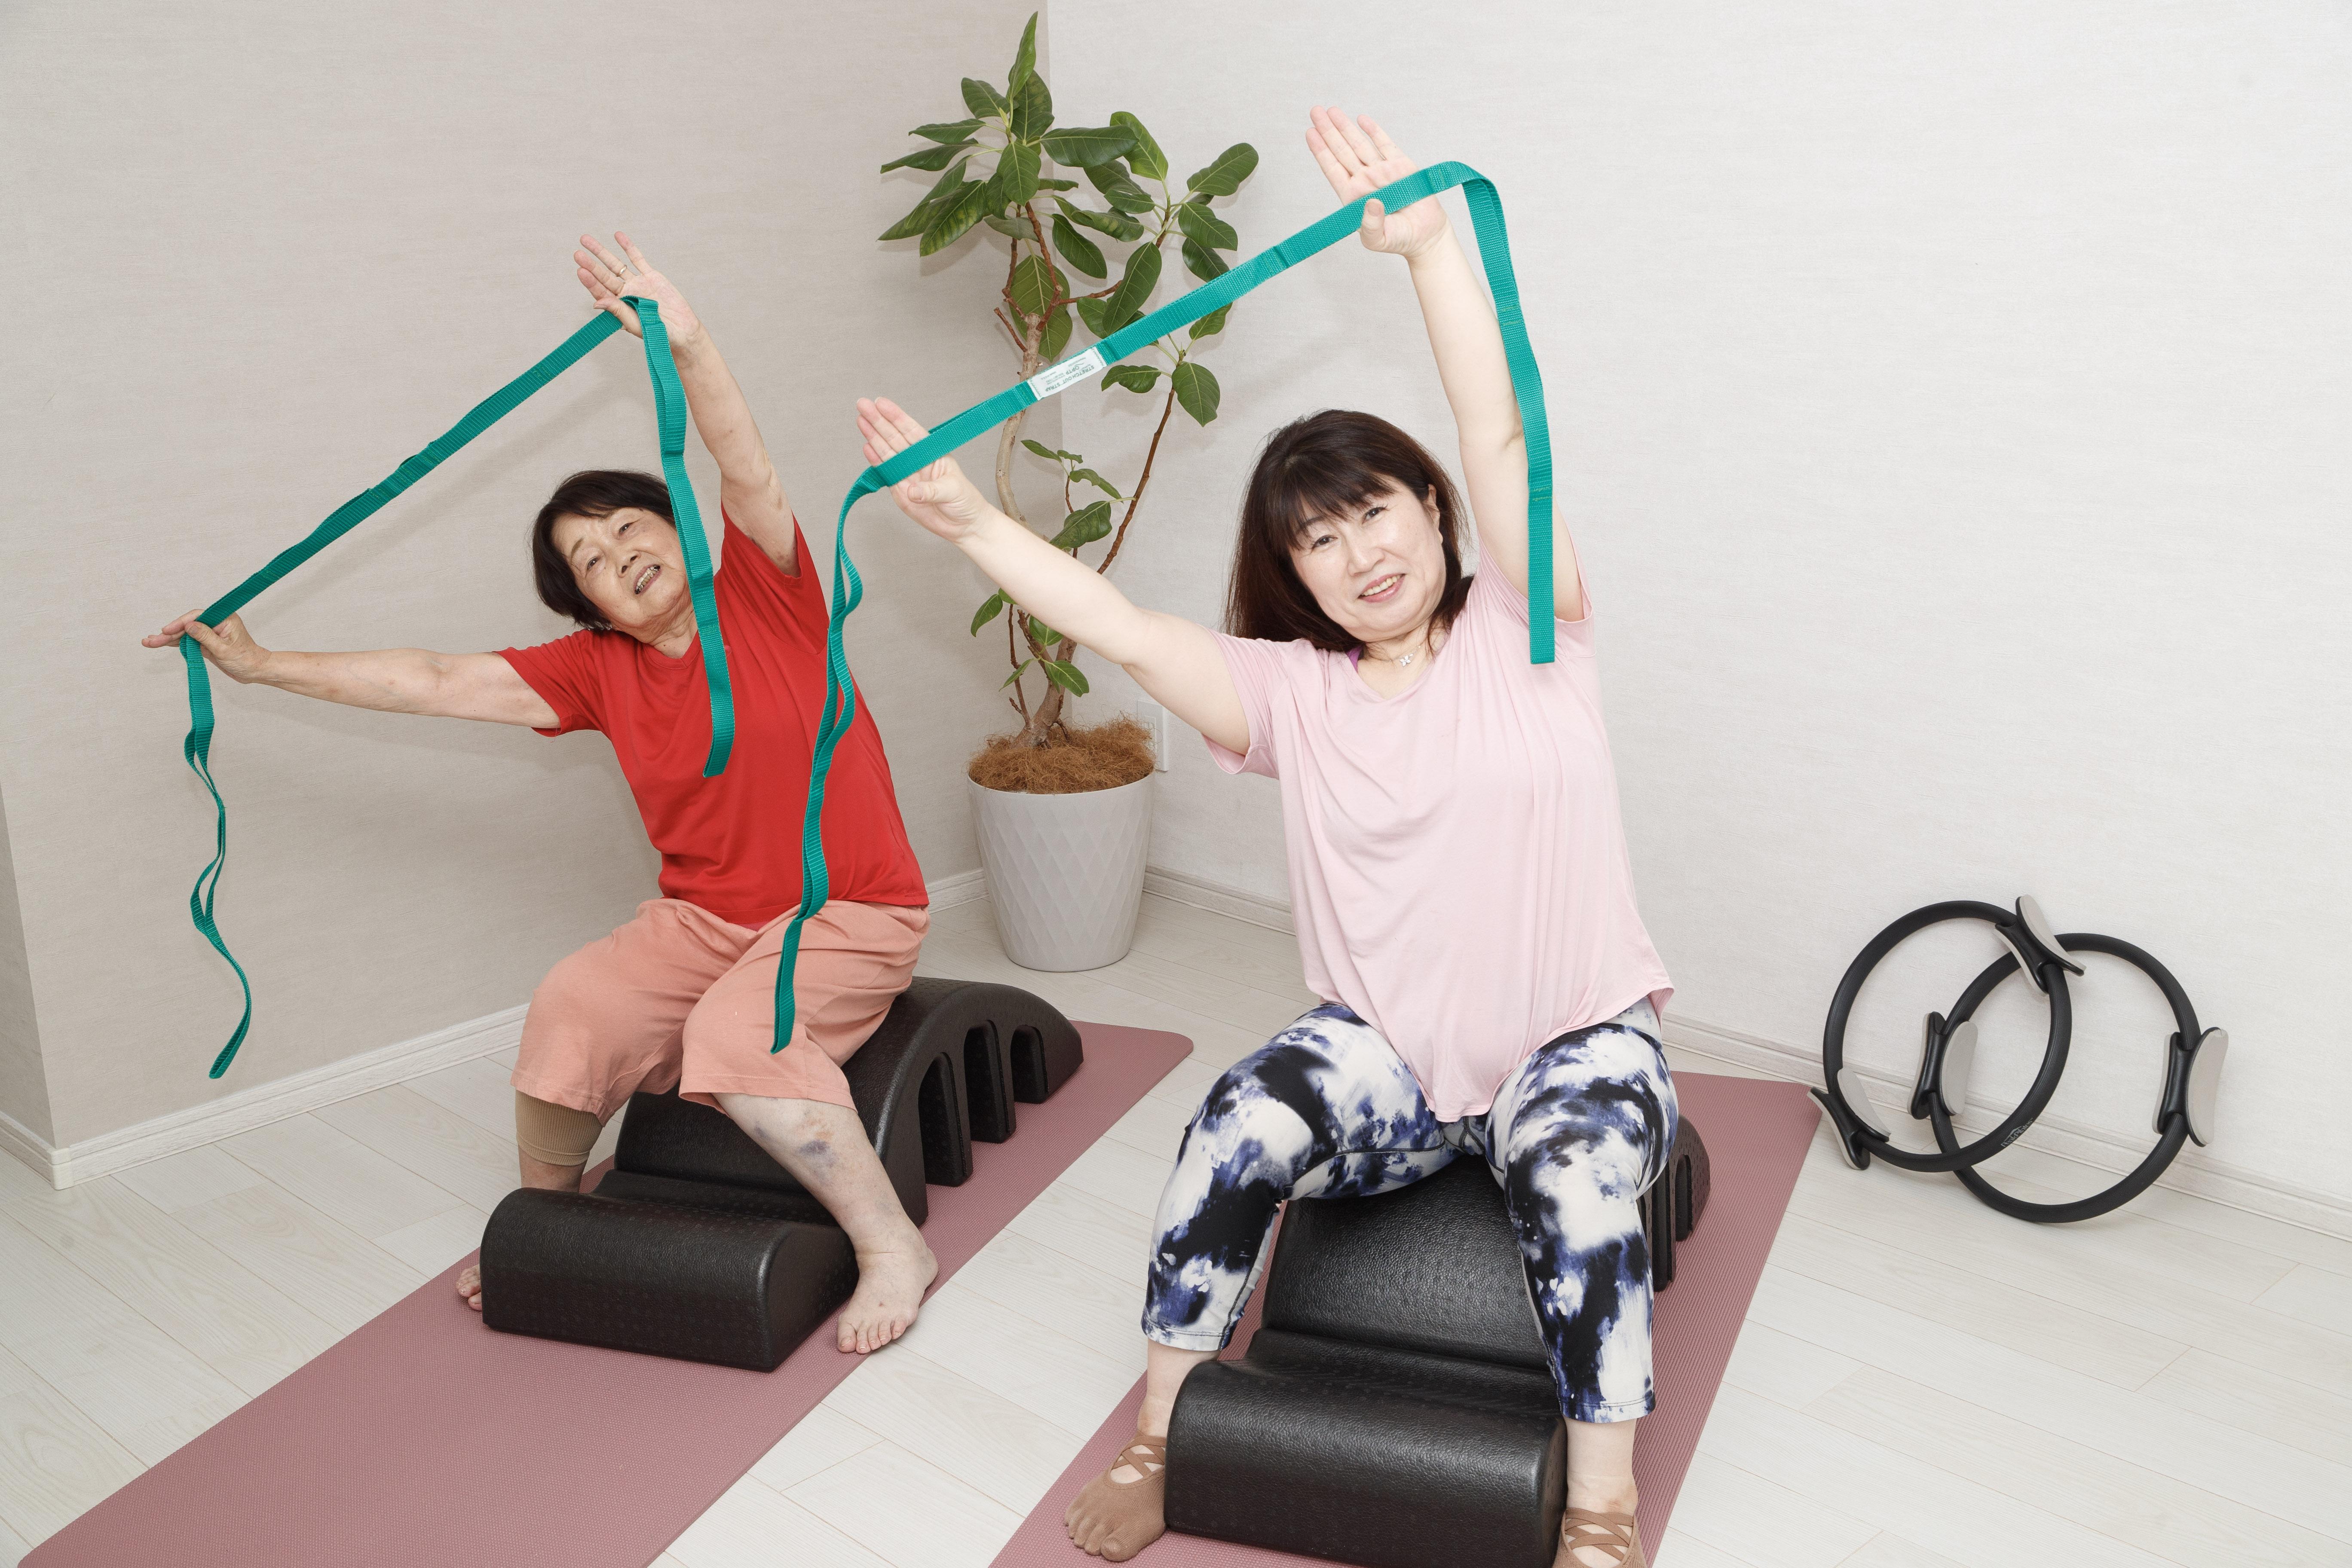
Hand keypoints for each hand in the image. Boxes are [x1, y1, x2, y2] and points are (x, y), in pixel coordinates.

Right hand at [143, 611, 272, 682]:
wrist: (255, 671)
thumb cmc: (246, 659)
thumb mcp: (225, 649)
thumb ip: (206, 637)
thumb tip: (189, 626)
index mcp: (224, 618)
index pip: (197, 616)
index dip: (179, 623)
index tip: (166, 630)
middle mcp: (215, 623)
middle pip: (187, 625)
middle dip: (168, 633)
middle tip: (150, 640)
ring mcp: (209, 632)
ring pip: (185, 633)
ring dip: (167, 638)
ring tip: (149, 642)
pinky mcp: (206, 642)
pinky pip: (188, 641)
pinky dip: (175, 643)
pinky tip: (161, 644)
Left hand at [575, 232, 703, 348]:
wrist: (683, 332)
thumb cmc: (660, 334)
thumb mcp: (637, 324)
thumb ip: (618, 311)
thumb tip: (596, 303)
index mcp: (619, 307)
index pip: (601, 292)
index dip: (591, 282)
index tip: (581, 270)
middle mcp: (626, 294)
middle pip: (605, 276)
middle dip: (591, 264)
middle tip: (577, 253)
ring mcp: (638, 284)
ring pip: (616, 265)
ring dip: (602, 252)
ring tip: (586, 239)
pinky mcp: (652, 277)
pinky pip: (638, 259)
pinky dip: (628, 247)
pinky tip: (618, 236)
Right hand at [857, 398, 993, 542]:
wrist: (963, 526)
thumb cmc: (965, 501)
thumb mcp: (953, 491)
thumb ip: (931, 490)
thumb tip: (912, 491)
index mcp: (932, 453)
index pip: (911, 431)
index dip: (896, 417)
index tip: (881, 403)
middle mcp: (917, 461)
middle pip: (894, 438)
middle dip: (878, 421)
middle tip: (862, 405)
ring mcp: (907, 475)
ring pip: (887, 452)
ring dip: (873, 436)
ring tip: (860, 420)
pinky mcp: (900, 491)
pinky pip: (886, 474)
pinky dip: (875, 462)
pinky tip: (866, 447)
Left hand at [1305, 106, 1447, 259]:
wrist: (1426, 236)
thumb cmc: (1399, 240)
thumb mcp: (1378, 239)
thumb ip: (1370, 226)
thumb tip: (1371, 203)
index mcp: (1353, 196)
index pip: (1332, 169)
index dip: (1320, 151)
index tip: (1310, 133)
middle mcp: (1364, 180)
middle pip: (1341, 151)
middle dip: (1328, 130)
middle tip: (1315, 111)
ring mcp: (1382, 171)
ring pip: (1359, 144)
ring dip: (1345, 127)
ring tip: (1332, 110)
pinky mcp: (1401, 166)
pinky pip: (1384, 144)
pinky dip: (1373, 131)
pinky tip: (1361, 119)